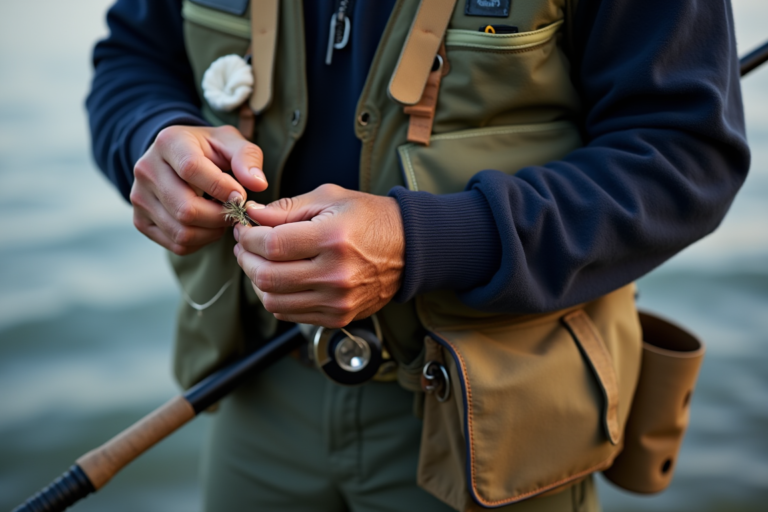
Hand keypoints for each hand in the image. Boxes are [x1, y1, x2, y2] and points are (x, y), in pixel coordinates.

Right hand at [130, 125, 267, 254]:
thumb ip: (247, 157)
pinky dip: (200, 242)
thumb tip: (258, 184)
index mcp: (168, 143)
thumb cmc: (209, 150)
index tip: (240, 196)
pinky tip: (208, 226)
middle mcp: (146, 169)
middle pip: (186, 209)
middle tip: (235, 212)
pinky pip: (177, 245)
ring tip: (223, 217)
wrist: (176, 158)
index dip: (221, 188)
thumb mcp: (230, 142)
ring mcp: (139, 198)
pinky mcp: (141, 221)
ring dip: (212, 232)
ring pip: (182, 232)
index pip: (191, 170)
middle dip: (220, 216)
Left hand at [233, 184, 404, 327]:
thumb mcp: (330, 198)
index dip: (248, 238)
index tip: (245, 230)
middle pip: (267, 277)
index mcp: (333, 238)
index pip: (271, 245)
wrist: (409, 247)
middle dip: (246, 259)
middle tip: (245, 246)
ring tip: (259, 263)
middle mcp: (335, 274)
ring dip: (257, 281)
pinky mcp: (339, 316)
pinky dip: (276, 298)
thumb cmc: (370, 218)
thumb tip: (253, 217)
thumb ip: (287, 208)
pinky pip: (290, 314)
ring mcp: (337, 300)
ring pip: (274, 300)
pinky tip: (280, 280)